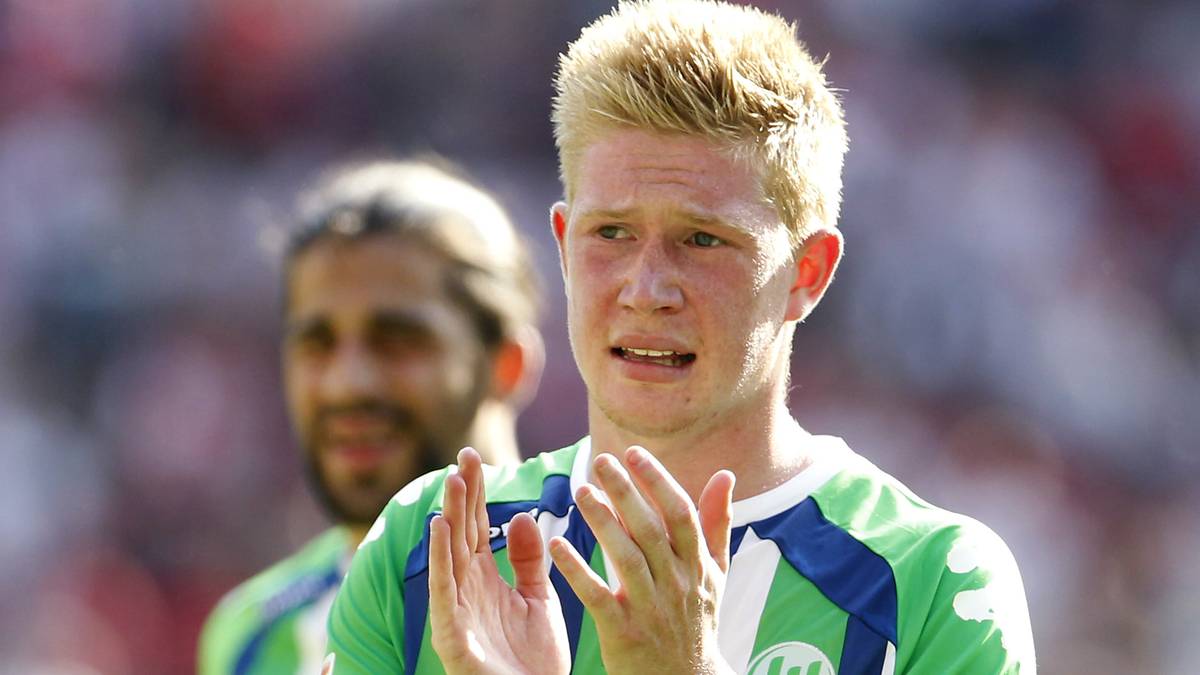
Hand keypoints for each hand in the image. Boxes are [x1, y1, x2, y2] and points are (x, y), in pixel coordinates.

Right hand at [428, 448, 569, 674]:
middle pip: (462, 533)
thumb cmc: (534, 663)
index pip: (477, 527)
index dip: (475, 493)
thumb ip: (528, 560)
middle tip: (464, 455)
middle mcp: (466, 591)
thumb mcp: (538, 601)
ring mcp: (456, 612)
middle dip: (462, 495)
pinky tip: (440, 528)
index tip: (473, 457)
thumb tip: (519, 514)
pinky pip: (443, 590)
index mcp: (485, 581)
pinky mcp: (451, 635)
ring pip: (450, 556)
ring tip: (452, 481)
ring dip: (450, 517)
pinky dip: (439, 559)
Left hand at [549, 446, 736, 674]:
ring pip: (626, 558)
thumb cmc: (698, 620)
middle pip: (650, 529)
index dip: (659, 481)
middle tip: (600, 460)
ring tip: (580, 490)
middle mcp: (676, 583)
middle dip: (626, 492)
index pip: (680, 514)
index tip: (635, 453)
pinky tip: (556, 545)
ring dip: (601, 522)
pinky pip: (598, 596)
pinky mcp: (623, 632)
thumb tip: (725, 474)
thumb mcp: (717, 573)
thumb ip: (717, 523)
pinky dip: (577, 570)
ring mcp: (650, 608)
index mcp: (697, 566)